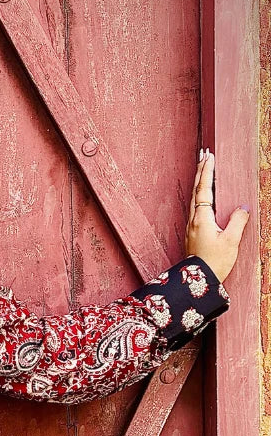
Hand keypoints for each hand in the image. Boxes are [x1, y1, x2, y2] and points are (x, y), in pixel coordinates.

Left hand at [184, 148, 249, 284]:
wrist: (199, 281)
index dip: (207, 171)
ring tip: (203, 168)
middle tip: (204, 154)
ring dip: (200, 181)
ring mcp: (192, 226)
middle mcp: (194, 219)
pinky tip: (203, 194)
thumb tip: (242, 208)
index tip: (209, 156)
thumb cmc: (214, 262)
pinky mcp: (194, 233)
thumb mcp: (231, 241)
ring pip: (195, 197)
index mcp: (202, 218)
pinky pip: (196, 207)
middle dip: (201, 170)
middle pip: (197, 189)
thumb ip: (237, 221)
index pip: (204, 188)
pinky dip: (200, 194)